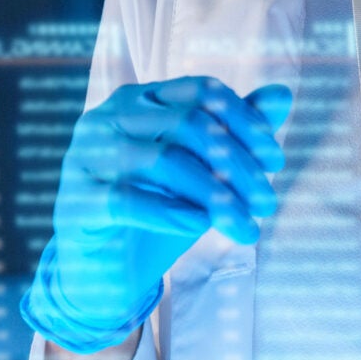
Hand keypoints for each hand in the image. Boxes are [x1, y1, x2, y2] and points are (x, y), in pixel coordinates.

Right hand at [21, 77, 295, 354]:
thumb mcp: (203, 171)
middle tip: (268, 202)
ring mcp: (86, 157)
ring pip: (164, 161)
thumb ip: (237, 131)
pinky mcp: (76, 201)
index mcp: (139, 99)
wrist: (104, 267)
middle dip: (237, 165)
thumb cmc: (158, 209)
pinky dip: (169, 212)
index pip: (201, 92)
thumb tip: (283, 93)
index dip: (245, 121)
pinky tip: (200, 226)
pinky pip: (128, 200)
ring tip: (247, 227)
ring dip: (215, 195)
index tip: (277, 160)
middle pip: (188, 125)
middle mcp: (108, 118)